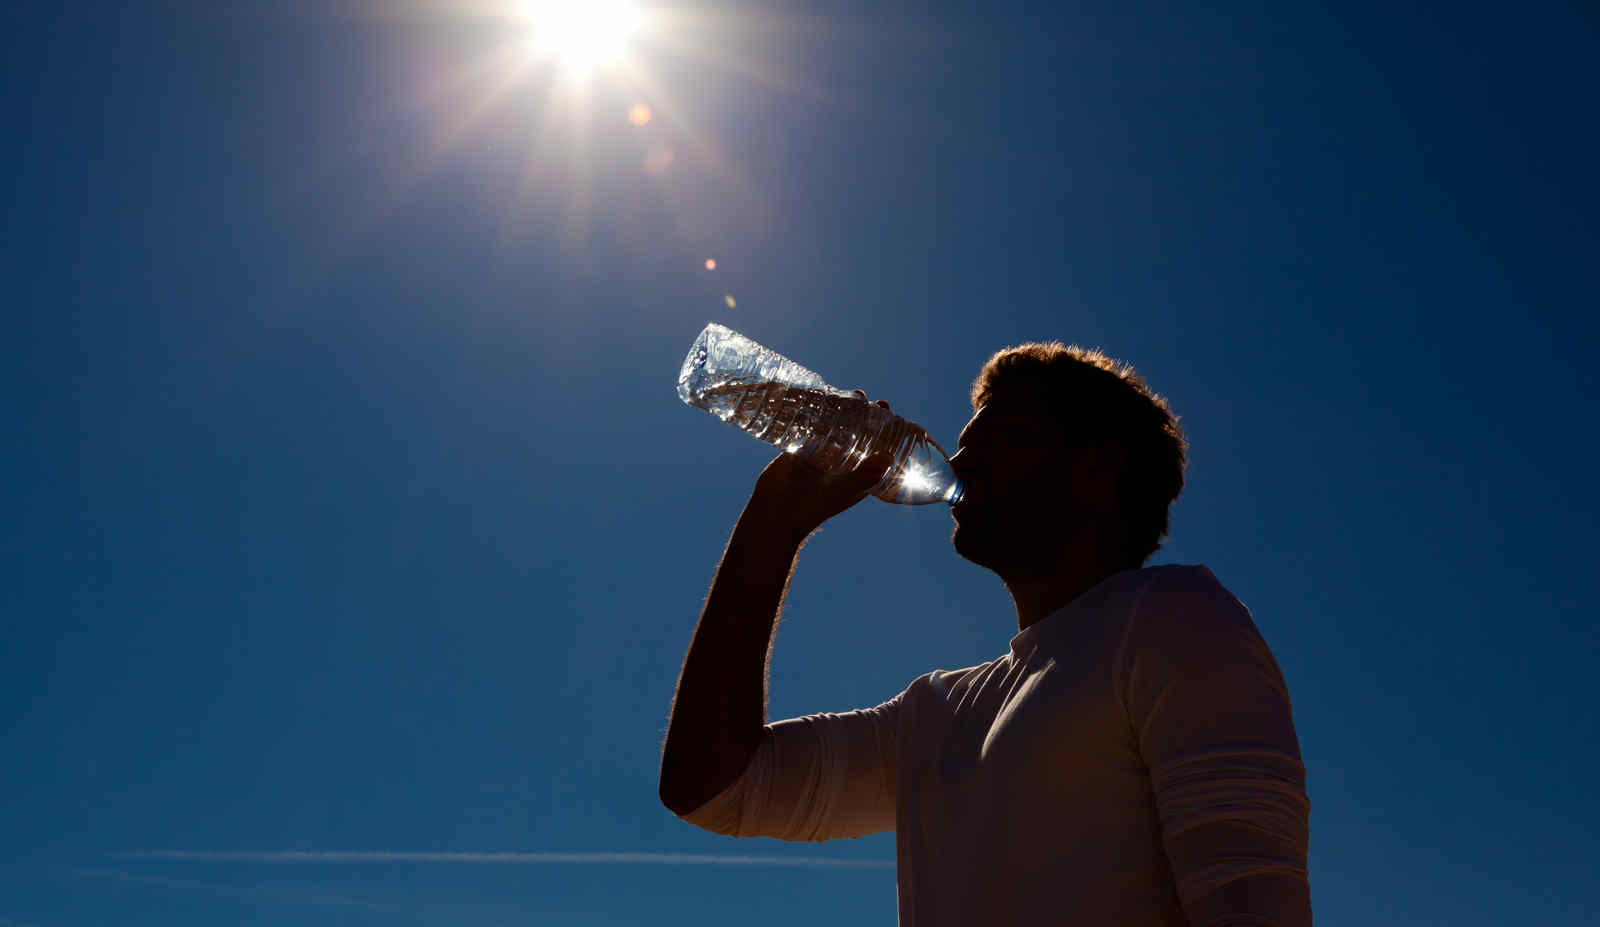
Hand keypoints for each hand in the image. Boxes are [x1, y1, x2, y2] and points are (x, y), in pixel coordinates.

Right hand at [745, 391, 894, 540]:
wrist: (776, 513)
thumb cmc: (814, 507)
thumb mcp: (844, 490)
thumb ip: (866, 475)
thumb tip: (889, 455)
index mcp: (858, 473)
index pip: (876, 446)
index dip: (884, 428)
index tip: (886, 410)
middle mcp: (843, 461)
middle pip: (858, 431)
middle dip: (863, 413)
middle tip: (863, 397)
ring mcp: (822, 453)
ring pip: (836, 426)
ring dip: (842, 408)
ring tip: (846, 394)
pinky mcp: (802, 448)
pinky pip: (812, 426)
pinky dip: (817, 412)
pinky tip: (820, 396)